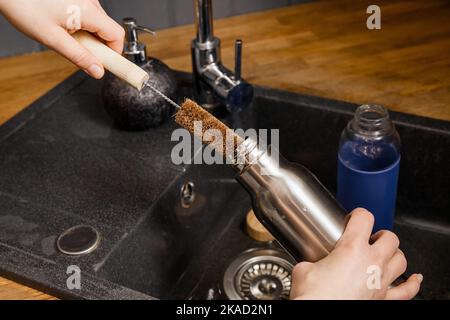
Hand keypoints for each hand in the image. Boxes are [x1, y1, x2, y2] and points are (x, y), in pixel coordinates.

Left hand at [0, 0, 123, 78]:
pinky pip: (87, 13)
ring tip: (65, 35)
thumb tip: (97, 71)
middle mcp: (89, 1)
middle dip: (98, 45)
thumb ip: (79, 57)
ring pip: (97, 22)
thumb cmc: (24, 5)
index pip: (117, 36)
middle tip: (79, 51)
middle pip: (108, 29)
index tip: (109, 64)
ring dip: (88, 34)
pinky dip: (80, 24)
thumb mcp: (52, 39)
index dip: (115, 53)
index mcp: (88, 11)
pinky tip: (62, 24)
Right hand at [290, 208, 422, 299]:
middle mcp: (371, 263)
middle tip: (370, 237)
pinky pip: (407, 290)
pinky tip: (414, 279)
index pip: (364, 218)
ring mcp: (380, 281)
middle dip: (380, 235)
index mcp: (352, 248)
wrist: (319, 314)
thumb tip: (309, 264)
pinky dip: (412, 283)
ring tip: (385, 253)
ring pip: (401, 260)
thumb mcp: (303, 269)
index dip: (358, 214)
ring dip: (394, 254)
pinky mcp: (383, 299)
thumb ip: (311, 261)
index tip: (354, 218)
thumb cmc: (314, 296)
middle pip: (389, 238)